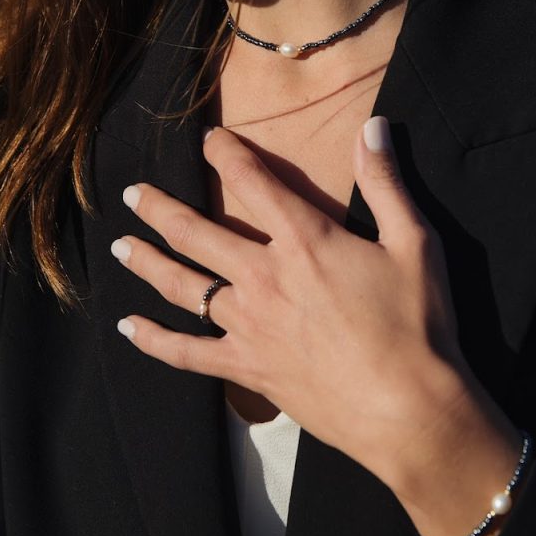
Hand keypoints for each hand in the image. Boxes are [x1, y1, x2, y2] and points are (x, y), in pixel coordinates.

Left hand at [113, 117, 516, 507]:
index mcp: (304, 241)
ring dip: (147, 262)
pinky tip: (129, 328)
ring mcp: (250, 325)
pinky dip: (155, 340)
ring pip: (182, 286)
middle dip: (160, 208)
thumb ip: (386, 182)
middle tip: (132, 194)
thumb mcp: (413, 243)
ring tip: (120, 246)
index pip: (252, 183)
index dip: (226, 154)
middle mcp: (265, 277)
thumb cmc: (416, 325)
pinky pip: (188, 353)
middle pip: (197, 233)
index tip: (208, 139)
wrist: (408, 409)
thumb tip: (372, 127)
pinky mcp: (248, 368)